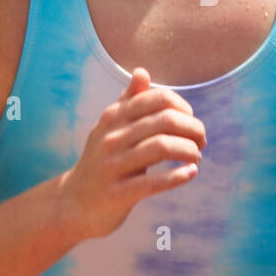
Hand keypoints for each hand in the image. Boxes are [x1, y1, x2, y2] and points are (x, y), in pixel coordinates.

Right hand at [58, 67, 206, 239]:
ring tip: (197, 157)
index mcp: (112, 117)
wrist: (74, 203)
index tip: (191, 121)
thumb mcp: (110, 128)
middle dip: (193, 129)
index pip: (157, 99)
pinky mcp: (118, 193)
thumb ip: (128, 101)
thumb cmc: (101, 161)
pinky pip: (154, 182)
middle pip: (165, 121)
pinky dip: (179, 176)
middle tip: (201, 141)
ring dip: (189, 150)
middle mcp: (111, 137)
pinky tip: (191, 173)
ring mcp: (113, 165)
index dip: (183, 107)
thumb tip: (141, 72)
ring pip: (162, 147)